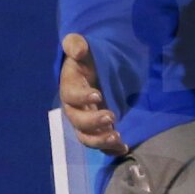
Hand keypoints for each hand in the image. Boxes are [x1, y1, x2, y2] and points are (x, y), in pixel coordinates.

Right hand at [59, 33, 128, 155]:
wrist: (95, 71)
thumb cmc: (86, 60)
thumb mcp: (81, 47)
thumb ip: (76, 44)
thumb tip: (78, 49)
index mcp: (70, 88)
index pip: (71, 95)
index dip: (82, 97)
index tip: (97, 94)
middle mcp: (75, 109)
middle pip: (78, 121)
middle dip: (93, 122)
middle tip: (111, 117)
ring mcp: (86, 121)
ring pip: (87, 137)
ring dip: (100, 140)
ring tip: (117, 137)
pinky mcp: (97, 130)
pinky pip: (100, 144)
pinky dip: (110, 149)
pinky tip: (124, 148)